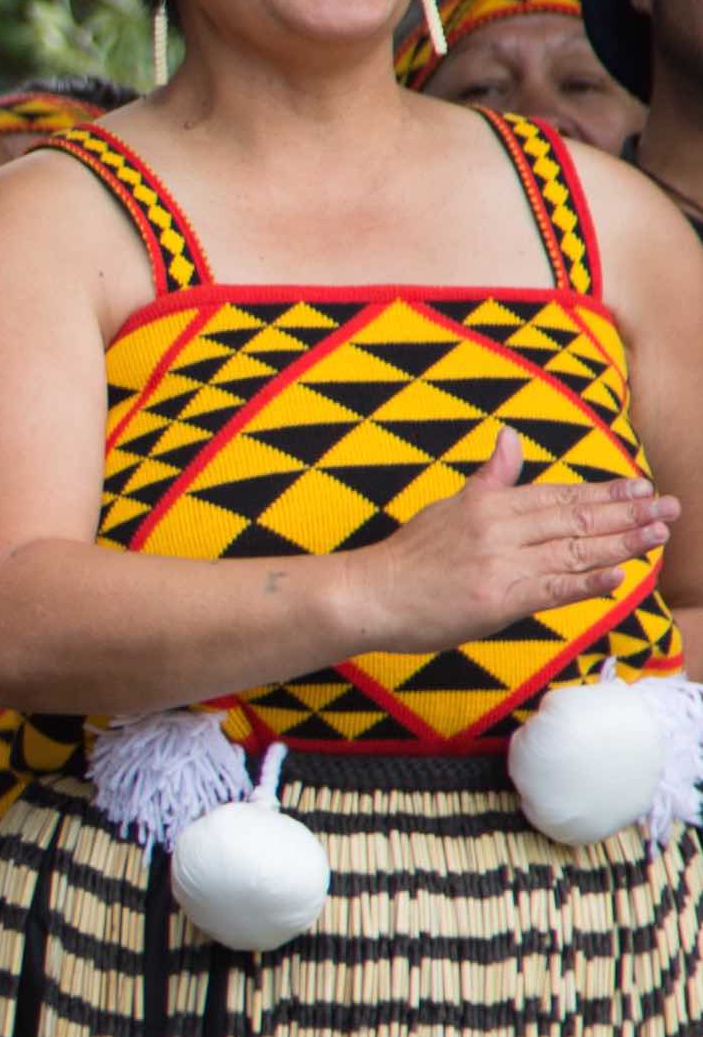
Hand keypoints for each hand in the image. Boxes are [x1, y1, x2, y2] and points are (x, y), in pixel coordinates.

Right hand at [349, 427, 675, 654]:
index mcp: (488, 504)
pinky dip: (587, 583)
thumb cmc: (407, 557)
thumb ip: (489, 478)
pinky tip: (619, 577)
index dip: (604, 491)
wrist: (367, 594)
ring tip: (659, 535)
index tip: (642, 487)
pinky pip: (550, 590)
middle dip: (627, 513)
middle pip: (574, 518)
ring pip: (572, 551)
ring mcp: (498, 564)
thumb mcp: (447, 507)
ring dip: (622, 543)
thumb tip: (509, 436)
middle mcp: (498, 529)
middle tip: (670, 508)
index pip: (558, 495)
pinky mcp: (495, 600)